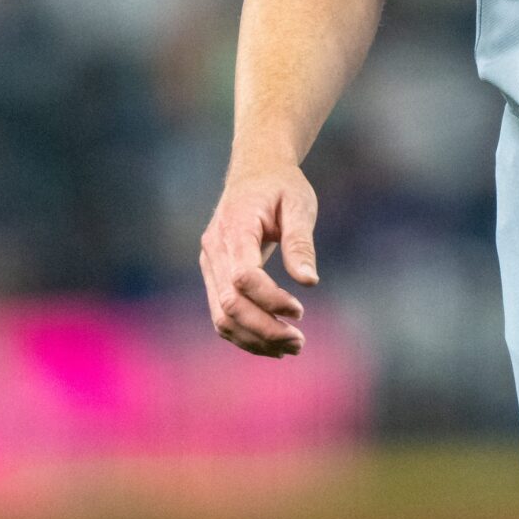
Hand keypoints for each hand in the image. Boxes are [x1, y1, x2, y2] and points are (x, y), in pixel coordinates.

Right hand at [199, 159, 319, 356]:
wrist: (255, 170)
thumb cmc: (281, 186)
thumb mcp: (299, 204)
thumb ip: (300, 242)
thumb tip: (308, 282)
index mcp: (235, 227)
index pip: (243, 276)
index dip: (270, 299)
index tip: (300, 310)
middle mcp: (215, 249)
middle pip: (229, 303)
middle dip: (264, 329)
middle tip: (299, 341)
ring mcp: (210, 264)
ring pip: (221, 316)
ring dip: (254, 339)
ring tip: (292, 347)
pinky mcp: (214, 274)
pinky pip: (222, 313)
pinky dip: (245, 334)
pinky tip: (273, 343)